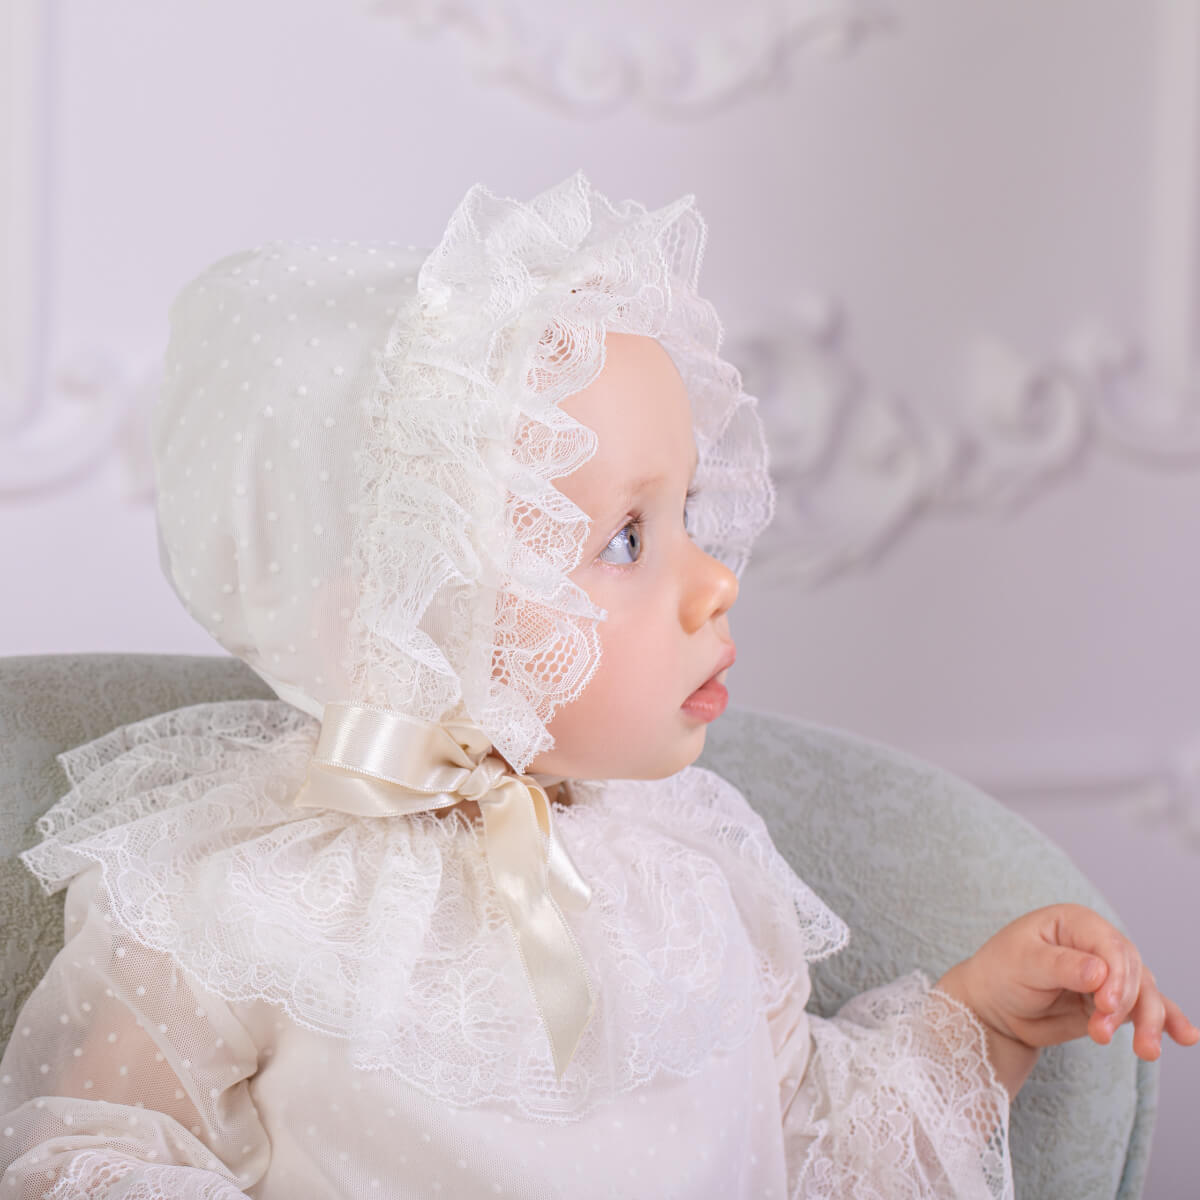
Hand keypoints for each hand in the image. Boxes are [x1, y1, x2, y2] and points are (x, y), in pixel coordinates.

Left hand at [937, 903, 1197, 1096]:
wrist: (994, 1007)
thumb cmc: (1001, 973)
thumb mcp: (1022, 964)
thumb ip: (1061, 966)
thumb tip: (1100, 971)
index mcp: (1075, 923)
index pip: (1111, 946)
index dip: (1116, 975)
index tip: (1105, 1005)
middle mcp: (1098, 945)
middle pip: (1133, 972)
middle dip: (1127, 1005)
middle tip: (1100, 1032)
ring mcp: (1109, 975)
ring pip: (1145, 994)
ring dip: (1149, 1022)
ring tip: (1145, 1052)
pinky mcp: (1113, 1003)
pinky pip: (1147, 1009)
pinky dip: (1167, 1022)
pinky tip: (1185, 1037)